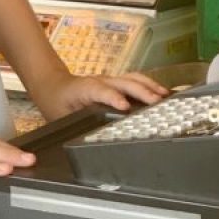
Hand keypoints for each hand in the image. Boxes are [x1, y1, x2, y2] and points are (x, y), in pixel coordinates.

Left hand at [32, 71, 168, 121]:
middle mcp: (100, 81)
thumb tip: (90, 139)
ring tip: (165, 96)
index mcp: (84, 89)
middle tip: (156, 102)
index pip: (101, 91)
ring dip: (150, 86)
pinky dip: (149, 85)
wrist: (53, 85)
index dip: (113, 98)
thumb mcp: (61, 117)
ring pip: (132, 78)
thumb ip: (77, 124)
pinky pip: (135, 80)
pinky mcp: (116, 81)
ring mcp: (110, 79)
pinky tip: (161, 92)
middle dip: (141, 91)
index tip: (125, 107)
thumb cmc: (57, 102)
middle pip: (124, 82)